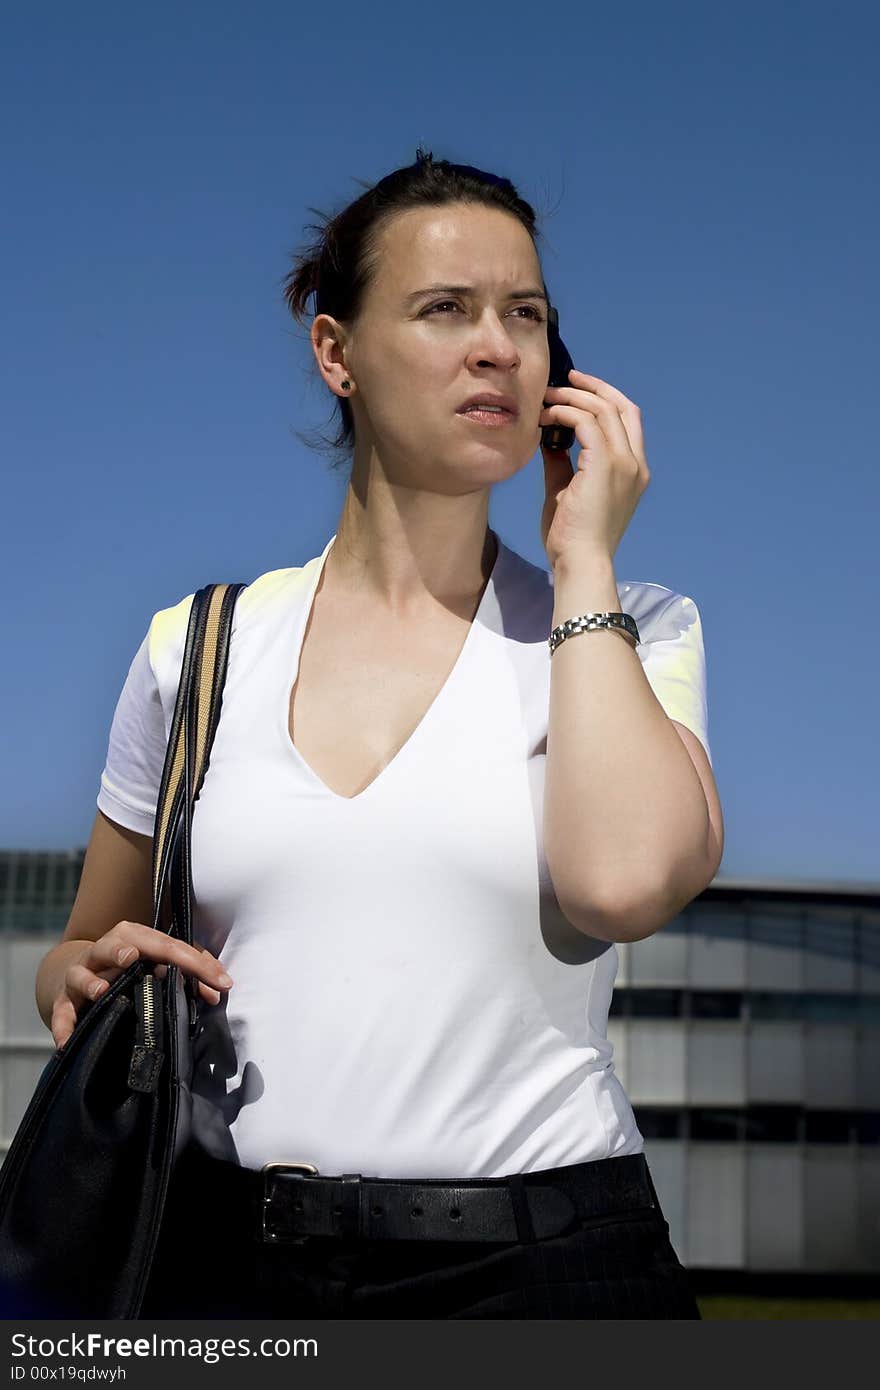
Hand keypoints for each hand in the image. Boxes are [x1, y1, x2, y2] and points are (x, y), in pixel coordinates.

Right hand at [51, 922, 233, 1050]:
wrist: (82, 975)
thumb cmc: (131, 967)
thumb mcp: (158, 963)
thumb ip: (190, 974)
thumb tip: (217, 992)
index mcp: (134, 937)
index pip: (168, 946)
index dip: (196, 964)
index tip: (222, 982)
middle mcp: (105, 950)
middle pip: (116, 945)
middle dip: (124, 950)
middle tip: (132, 956)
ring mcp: (82, 974)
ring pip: (82, 973)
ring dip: (90, 981)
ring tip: (101, 990)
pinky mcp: (64, 1000)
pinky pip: (61, 1013)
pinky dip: (62, 1027)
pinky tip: (66, 1042)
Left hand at [539, 369, 649, 569]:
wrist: (579, 561)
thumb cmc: (572, 538)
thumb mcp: (566, 493)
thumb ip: (563, 465)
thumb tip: (549, 441)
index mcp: (633, 472)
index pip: (628, 420)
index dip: (605, 398)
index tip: (577, 389)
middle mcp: (636, 464)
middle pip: (622, 406)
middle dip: (592, 387)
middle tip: (563, 379)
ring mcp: (625, 463)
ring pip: (603, 409)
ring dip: (572, 398)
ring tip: (545, 399)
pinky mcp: (606, 464)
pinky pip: (586, 422)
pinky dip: (565, 412)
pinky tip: (546, 417)